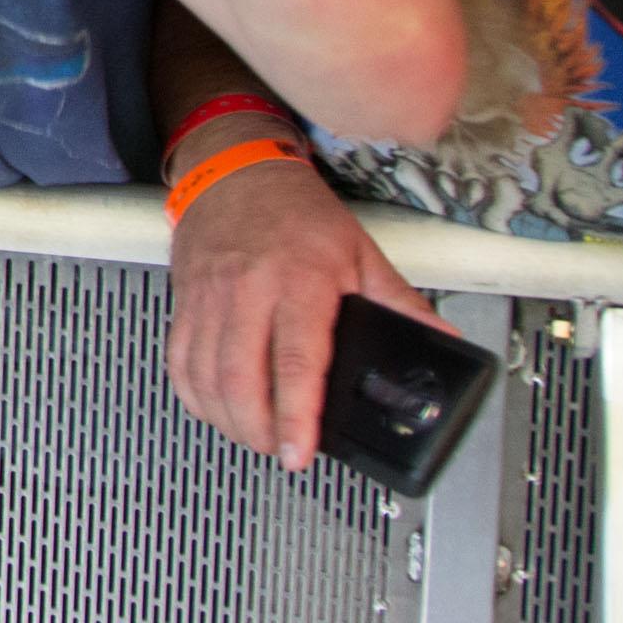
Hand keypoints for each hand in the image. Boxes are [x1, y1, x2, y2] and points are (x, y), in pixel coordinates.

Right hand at [165, 144, 450, 471]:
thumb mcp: (360, 251)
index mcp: (299, 281)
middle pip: (240, 380)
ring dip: (228, 421)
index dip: (297, 415)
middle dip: (259, 431)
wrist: (234, 171)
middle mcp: (247, 292)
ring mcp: (209, 299)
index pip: (296, 360)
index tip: (301, 451)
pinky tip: (215, 409)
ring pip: (205, 378)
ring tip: (256, 436)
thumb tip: (444, 340)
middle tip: (283, 451)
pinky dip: (195, 397)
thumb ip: (400, 302)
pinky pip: (178, 362)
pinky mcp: (185, 303)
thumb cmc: (296, 212)